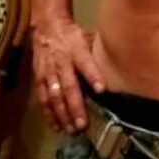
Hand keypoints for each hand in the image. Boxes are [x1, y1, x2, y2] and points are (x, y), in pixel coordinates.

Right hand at [31, 17, 105, 133]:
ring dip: (63, 115)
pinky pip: (43, 99)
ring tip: (71, 130)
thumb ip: (97, 52)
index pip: (86, 63)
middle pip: (69, 86)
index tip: (102, 90)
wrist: (47, 28)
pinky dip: (49, 114)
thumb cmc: (73, 35)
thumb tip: (118, 64)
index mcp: (77, 49)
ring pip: (54, 96)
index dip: (93, 75)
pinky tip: (56, 126)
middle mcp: (62, 62)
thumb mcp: (87, 37)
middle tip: (83, 125)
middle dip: (75, 107)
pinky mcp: (39, 78)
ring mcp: (48, 72)